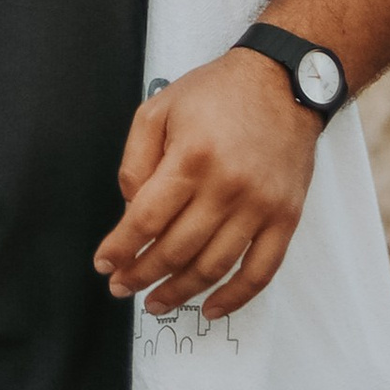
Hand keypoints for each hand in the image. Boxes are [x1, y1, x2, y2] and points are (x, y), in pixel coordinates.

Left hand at [94, 45, 319, 317]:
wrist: (283, 81)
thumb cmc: (217, 93)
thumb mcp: (158, 109)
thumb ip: (136, 161)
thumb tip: (130, 212)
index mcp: (191, 157)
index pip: (146, 219)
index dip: (120, 248)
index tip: (105, 264)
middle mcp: (227, 186)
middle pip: (175, 249)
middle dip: (141, 275)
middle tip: (122, 287)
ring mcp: (260, 206)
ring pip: (213, 267)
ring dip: (179, 292)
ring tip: (155, 302)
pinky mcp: (285, 217)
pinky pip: (261, 272)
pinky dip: (235, 298)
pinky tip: (210, 308)